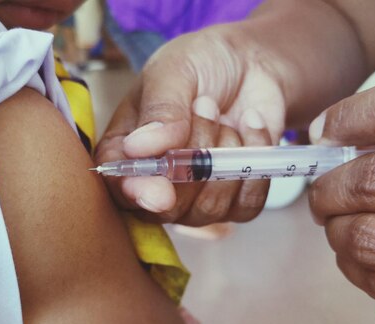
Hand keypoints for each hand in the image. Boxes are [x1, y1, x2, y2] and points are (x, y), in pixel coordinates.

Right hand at [95, 25, 286, 224]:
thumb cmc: (201, 65)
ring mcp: (195, 198)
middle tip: (205, 105)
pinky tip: (250, 128)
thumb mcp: (174, 71)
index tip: (161, 192)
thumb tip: (138, 148)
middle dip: (196, 156)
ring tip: (225, 117)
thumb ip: (159, 110)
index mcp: (124, 152)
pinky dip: (255, 165)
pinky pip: (247, 205)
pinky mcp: (234, 201)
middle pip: (169, 207)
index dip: (138, 194)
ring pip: (210, 207)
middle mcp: (155, 182)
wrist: (252, 66)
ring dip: (226, 155)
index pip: (120, 187)